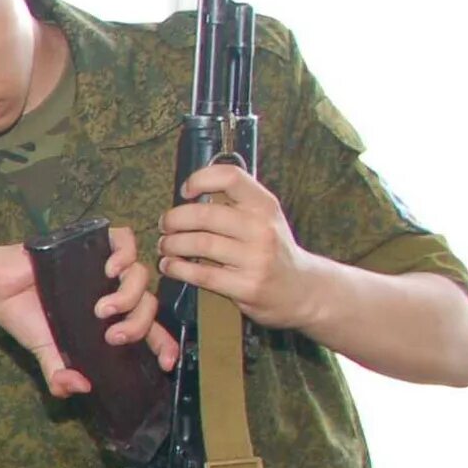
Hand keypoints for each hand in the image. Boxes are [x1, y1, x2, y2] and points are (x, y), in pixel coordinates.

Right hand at [0, 230, 175, 397]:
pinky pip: (125, 240)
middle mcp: (112, 291)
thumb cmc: (23, 317)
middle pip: (149, 304)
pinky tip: (110, 270)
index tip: (167, 362)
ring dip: (129, 296)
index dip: (164, 344)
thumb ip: (60, 374)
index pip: (150, 330)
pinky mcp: (91, 243)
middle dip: (138, 324)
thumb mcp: (46, 352)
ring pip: (141, 275)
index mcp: (109, 319)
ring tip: (102, 308)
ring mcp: (104, 266)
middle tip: (111, 335)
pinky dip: (125, 255)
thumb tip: (83, 388)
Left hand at [158, 163, 323, 327]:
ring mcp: (256, 258)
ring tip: (165, 246)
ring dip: (172, 244)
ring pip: (199, 244)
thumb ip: (235, 203)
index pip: (230, 177)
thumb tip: (190, 192)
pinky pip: (201, 274)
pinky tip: (170, 266)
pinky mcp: (247, 286)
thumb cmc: (274, 250)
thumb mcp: (265, 218)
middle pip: (204, 214)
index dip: (201, 179)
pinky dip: (177, 269)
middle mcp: (262, 228)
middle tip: (165, 225)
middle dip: (174, 219)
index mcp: (265, 205)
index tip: (185, 191)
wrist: (303, 289)